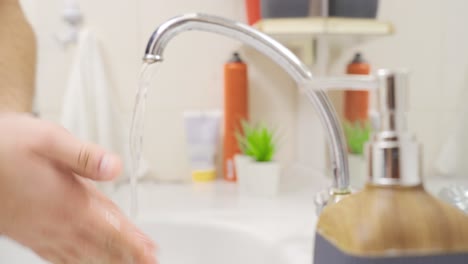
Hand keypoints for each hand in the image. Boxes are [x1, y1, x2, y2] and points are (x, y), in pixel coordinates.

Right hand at [0, 113, 156, 262]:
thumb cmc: (6, 146)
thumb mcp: (48, 139)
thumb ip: (84, 155)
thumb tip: (114, 167)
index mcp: (69, 201)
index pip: (111, 228)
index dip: (134, 243)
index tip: (152, 254)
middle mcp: (58, 222)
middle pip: (101, 246)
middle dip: (129, 256)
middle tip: (149, 263)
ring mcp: (44, 232)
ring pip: (83, 255)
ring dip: (108, 261)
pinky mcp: (31, 235)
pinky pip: (60, 256)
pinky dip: (78, 262)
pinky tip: (84, 262)